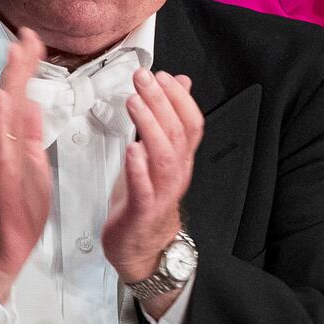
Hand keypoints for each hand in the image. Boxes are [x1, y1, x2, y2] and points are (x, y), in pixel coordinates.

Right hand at [0, 29, 50, 302]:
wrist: (5, 247)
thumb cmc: (19, 208)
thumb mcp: (33, 163)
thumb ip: (31, 135)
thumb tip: (33, 107)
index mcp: (13, 141)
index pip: (20, 97)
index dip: (26, 68)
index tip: (33, 39)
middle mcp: (1, 146)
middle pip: (8, 99)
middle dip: (16, 67)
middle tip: (26, 37)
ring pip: (0, 120)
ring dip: (7, 88)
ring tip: (15, 61)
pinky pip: (0, 151)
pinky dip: (2, 128)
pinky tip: (6, 108)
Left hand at [101, 69, 203, 311]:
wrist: (144, 248)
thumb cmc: (146, 201)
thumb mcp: (158, 156)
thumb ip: (168, 121)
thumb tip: (180, 86)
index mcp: (180, 159)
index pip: (191, 122)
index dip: (179, 97)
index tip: (161, 75)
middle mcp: (176, 173)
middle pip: (177, 132)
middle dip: (161, 101)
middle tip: (144, 79)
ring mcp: (161, 192)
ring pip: (164, 155)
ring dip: (150, 126)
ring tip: (135, 104)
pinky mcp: (142, 210)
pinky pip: (144, 188)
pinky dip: (138, 168)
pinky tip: (131, 150)